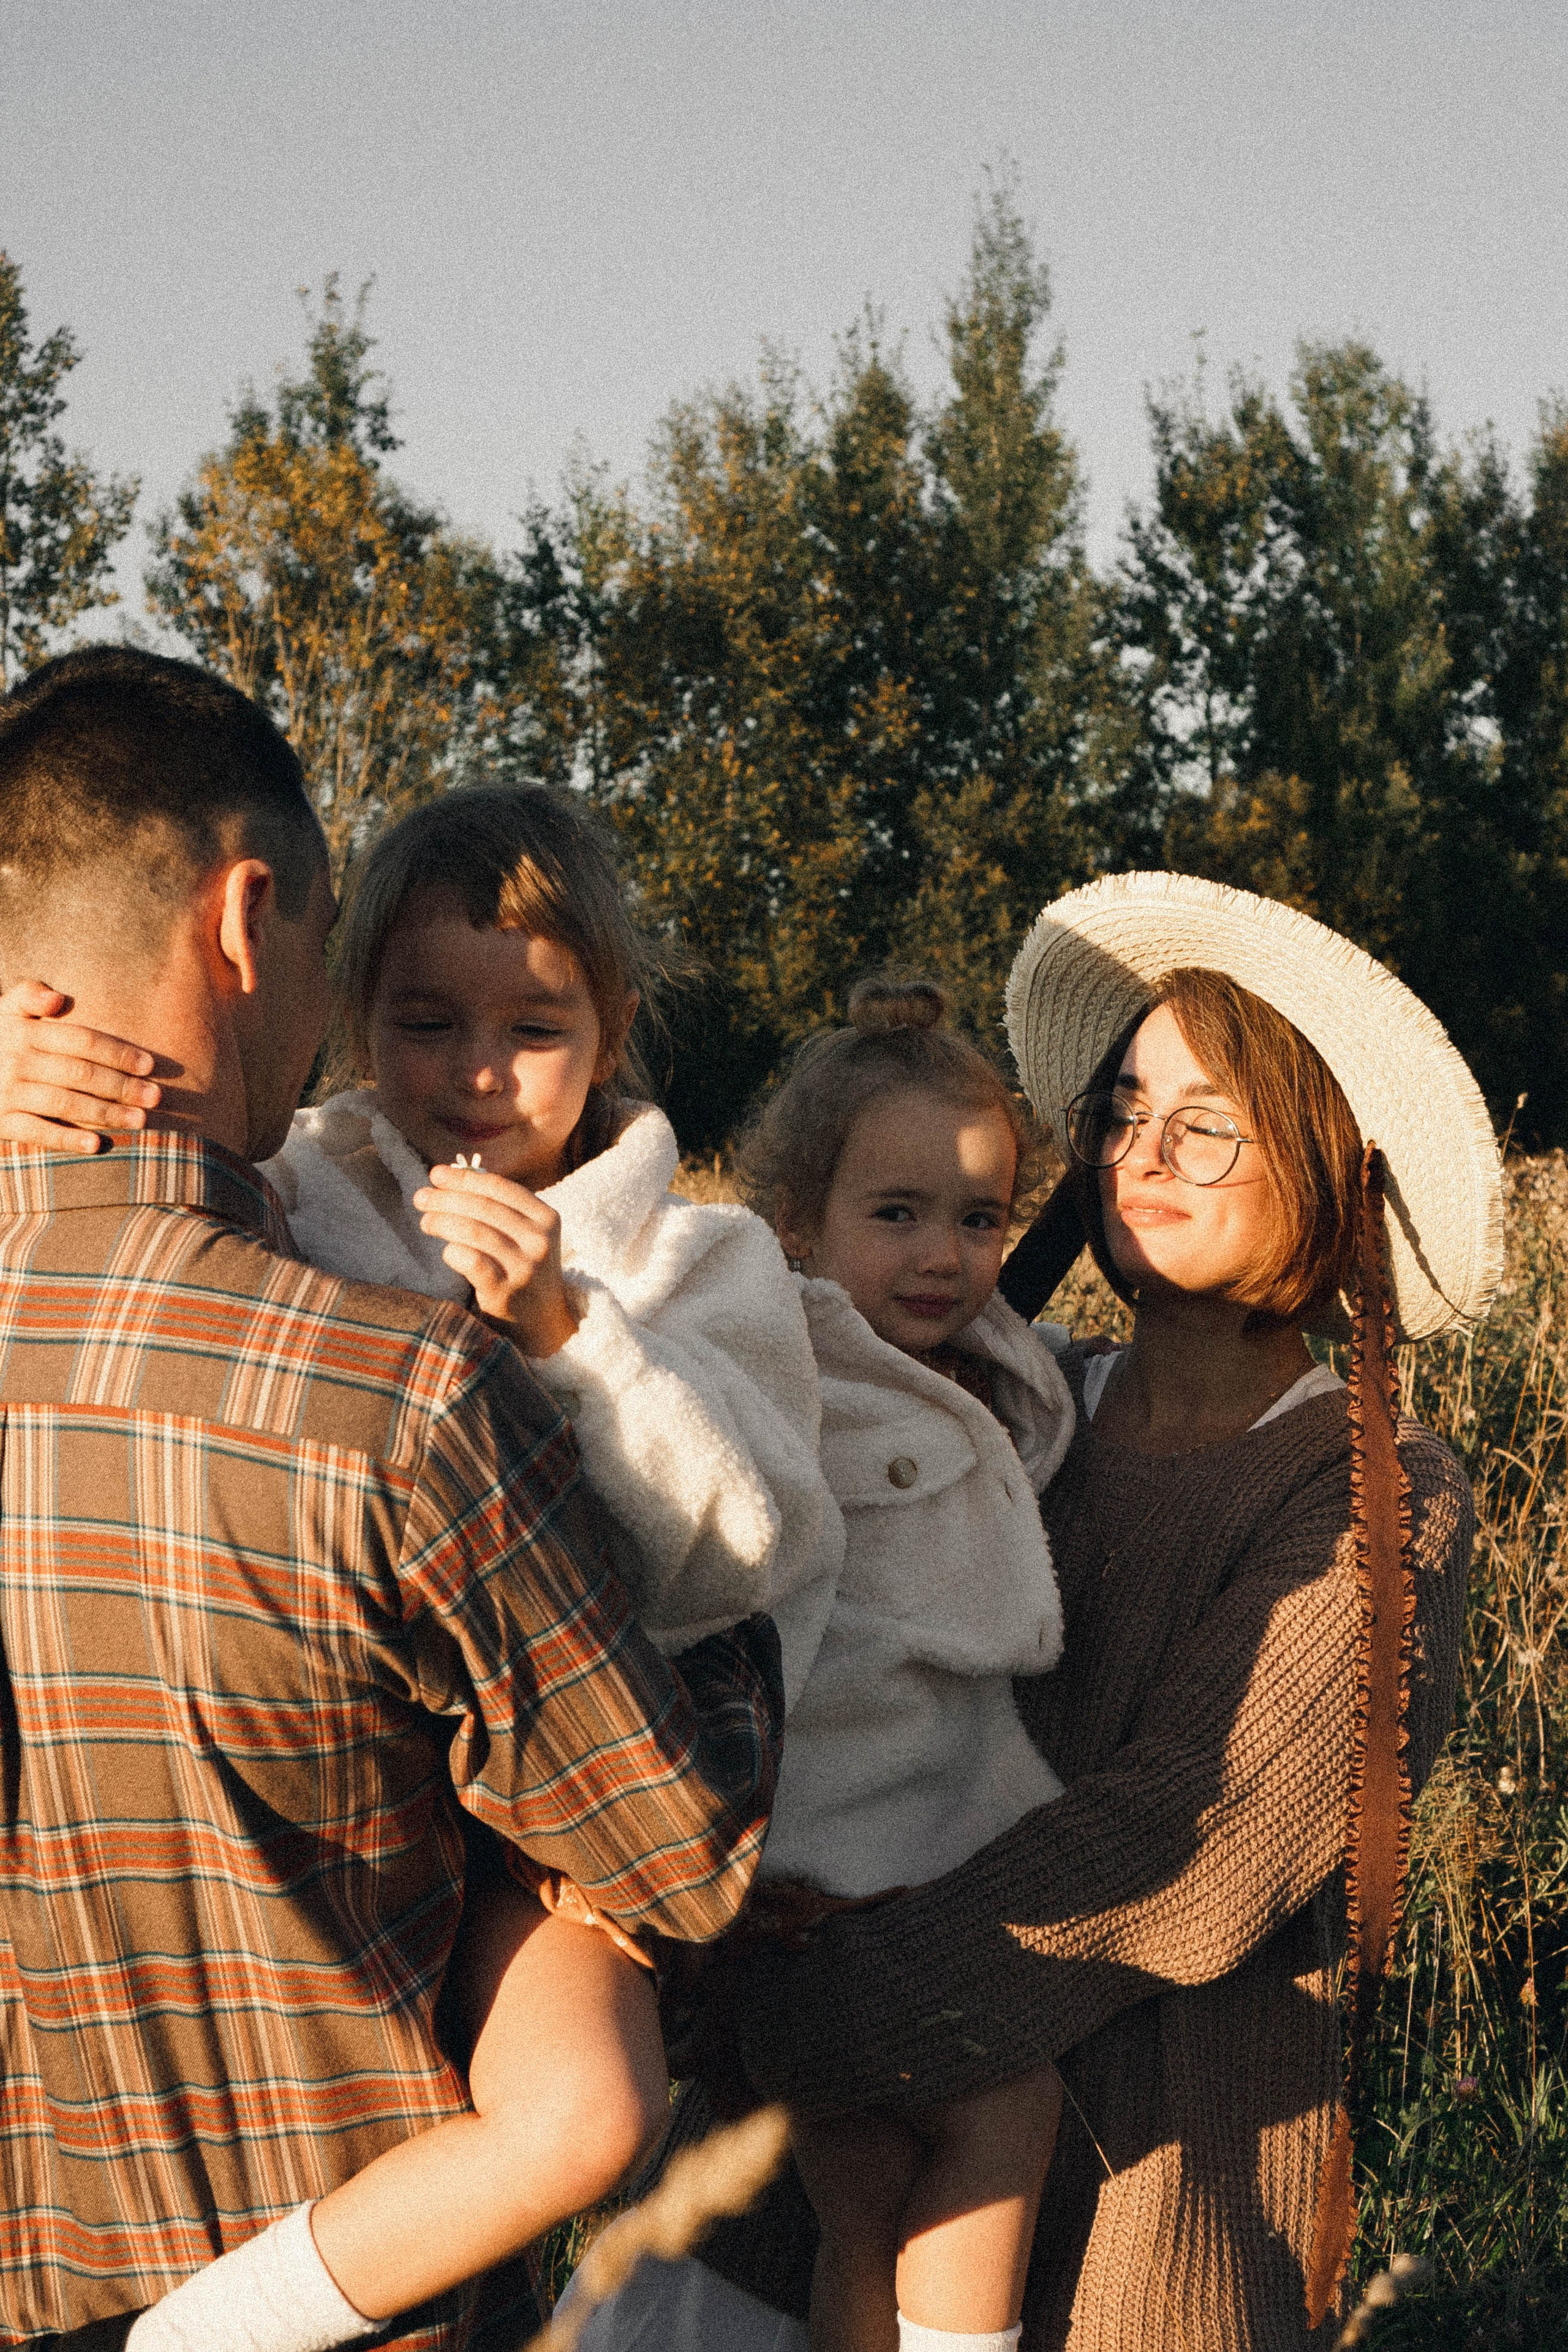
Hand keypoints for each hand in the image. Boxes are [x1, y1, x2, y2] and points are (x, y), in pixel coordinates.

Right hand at [0, 981, 161, 1151]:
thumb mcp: (4, 1010)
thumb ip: (29, 995)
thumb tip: (57, 999)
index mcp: (25, 1031)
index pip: (81, 1040)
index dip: (117, 1052)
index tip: (149, 1065)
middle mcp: (17, 1060)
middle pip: (79, 1072)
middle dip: (121, 1085)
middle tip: (156, 1097)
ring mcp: (7, 1092)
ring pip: (64, 1102)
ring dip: (104, 1113)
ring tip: (139, 1120)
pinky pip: (36, 1131)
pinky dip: (66, 1138)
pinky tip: (95, 1145)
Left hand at [413, 1163, 580, 1356]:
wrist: (543, 1322)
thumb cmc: (524, 1268)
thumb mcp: (526, 1234)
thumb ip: (499, 1206)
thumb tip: (452, 1175)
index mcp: (547, 1217)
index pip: (499, 1187)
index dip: (464, 1178)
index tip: (436, 1174)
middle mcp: (540, 1241)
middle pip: (482, 1207)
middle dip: (445, 1199)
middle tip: (421, 1198)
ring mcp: (524, 1268)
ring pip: (473, 1231)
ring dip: (442, 1222)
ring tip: (425, 1222)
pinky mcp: (505, 1292)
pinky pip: (470, 1261)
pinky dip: (452, 1252)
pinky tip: (446, 1252)